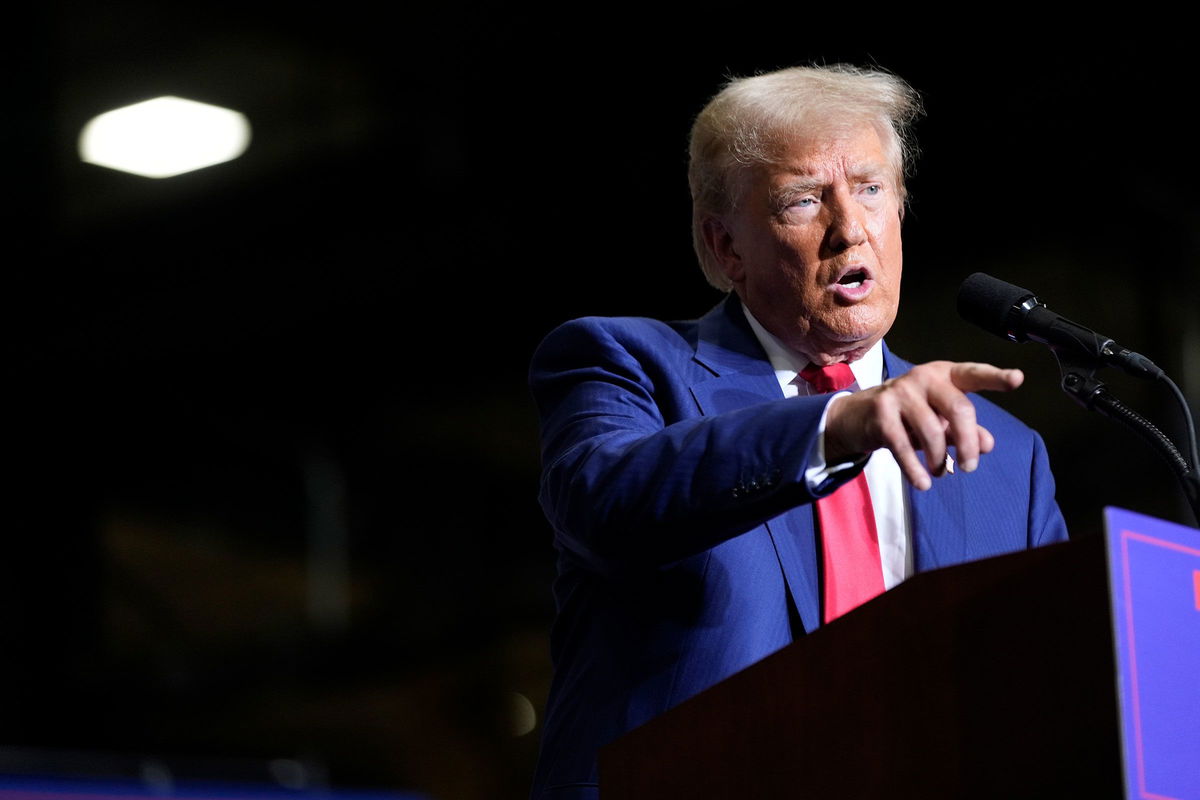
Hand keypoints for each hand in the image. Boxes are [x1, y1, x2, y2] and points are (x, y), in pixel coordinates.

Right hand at [823, 361, 1023, 489]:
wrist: (858, 416)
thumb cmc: (908, 416)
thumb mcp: (939, 421)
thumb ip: (965, 430)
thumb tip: (987, 444)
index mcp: (944, 375)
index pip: (974, 374)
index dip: (996, 377)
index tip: (1018, 379)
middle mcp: (924, 378)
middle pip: (959, 408)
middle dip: (968, 444)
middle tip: (969, 467)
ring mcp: (900, 393)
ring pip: (932, 431)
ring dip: (939, 459)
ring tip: (940, 472)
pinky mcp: (881, 413)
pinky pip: (904, 446)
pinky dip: (915, 469)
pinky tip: (923, 483)